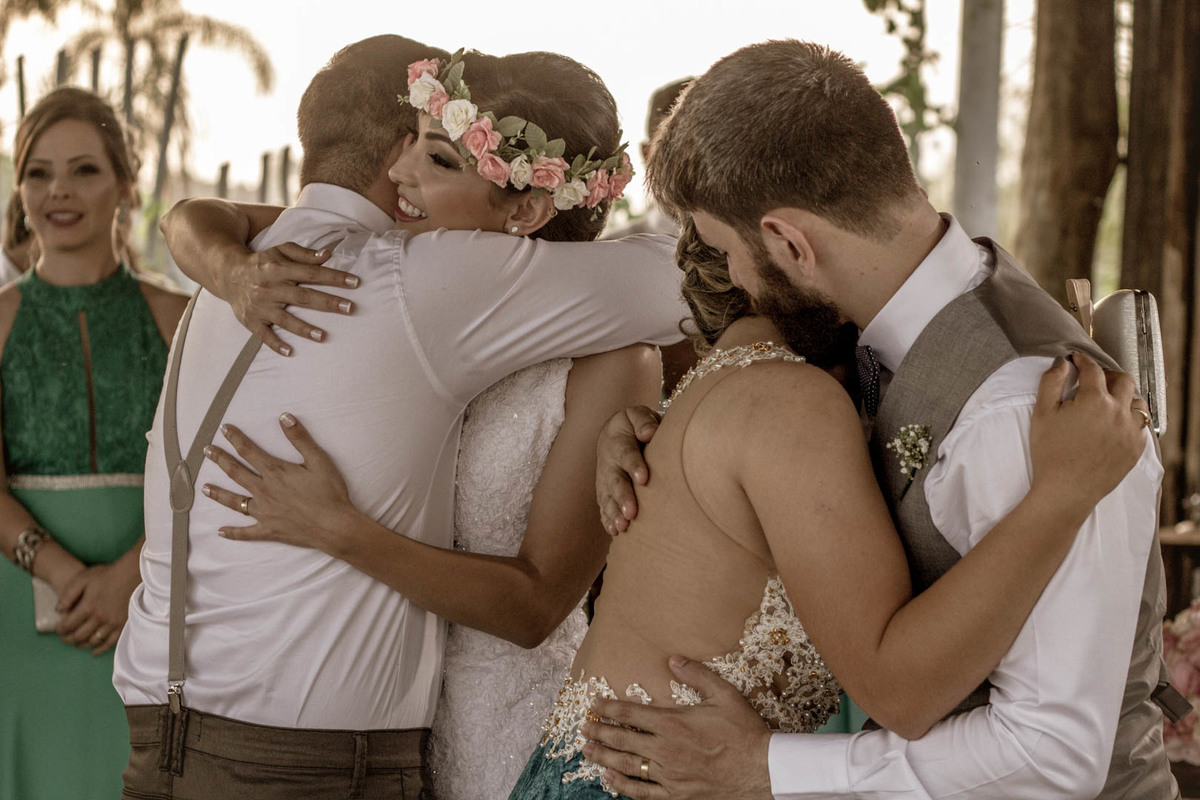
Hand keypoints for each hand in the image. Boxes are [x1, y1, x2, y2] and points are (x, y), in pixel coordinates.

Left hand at [56, 561, 139, 654]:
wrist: (133, 574)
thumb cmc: (108, 574)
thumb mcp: (83, 578)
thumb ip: (68, 594)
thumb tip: (58, 610)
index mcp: (87, 607)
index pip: (68, 625)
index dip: (60, 630)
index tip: (58, 629)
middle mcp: (99, 618)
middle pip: (79, 635)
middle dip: (69, 639)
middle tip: (65, 638)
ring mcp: (112, 623)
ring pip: (93, 641)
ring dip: (82, 644)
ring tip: (77, 644)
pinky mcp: (123, 625)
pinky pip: (110, 643)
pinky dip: (101, 649)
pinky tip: (95, 652)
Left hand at [202, 414, 362, 553]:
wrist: (334, 526)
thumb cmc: (330, 492)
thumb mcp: (319, 460)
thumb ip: (300, 438)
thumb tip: (284, 417)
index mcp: (275, 472)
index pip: (248, 451)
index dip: (235, 438)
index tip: (224, 429)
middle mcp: (264, 491)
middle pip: (236, 472)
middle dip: (220, 460)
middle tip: (207, 451)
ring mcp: (264, 512)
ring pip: (235, 501)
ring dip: (218, 493)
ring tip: (204, 488)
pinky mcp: (269, 530)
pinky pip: (246, 532)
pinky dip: (233, 533)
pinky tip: (221, 531)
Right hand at [219, 243, 357, 355]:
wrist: (228, 274)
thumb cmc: (263, 263)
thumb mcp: (281, 251)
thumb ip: (304, 254)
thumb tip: (328, 255)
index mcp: (278, 269)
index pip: (311, 273)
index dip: (334, 277)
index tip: (355, 283)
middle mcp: (269, 288)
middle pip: (302, 297)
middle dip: (328, 303)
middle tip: (350, 308)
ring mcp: (260, 306)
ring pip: (285, 319)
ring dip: (304, 329)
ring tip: (324, 336)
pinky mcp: (251, 320)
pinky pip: (264, 335)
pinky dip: (276, 344)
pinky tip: (291, 352)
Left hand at [580, 656, 772, 799]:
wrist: (762, 771)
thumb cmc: (744, 733)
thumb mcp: (724, 695)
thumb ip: (697, 675)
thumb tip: (673, 659)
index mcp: (673, 724)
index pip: (631, 714)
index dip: (609, 708)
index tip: (594, 704)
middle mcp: (665, 750)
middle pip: (622, 740)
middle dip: (599, 731)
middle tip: (584, 727)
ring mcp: (669, 775)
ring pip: (626, 766)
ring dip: (603, 756)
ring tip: (587, 750)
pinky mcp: (676, 795)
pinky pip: (642, 793)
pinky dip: (622, 786)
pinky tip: (609, 779)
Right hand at [595, 405, 659, 535]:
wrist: (615, 434)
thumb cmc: (635, 425)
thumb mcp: (638, 415)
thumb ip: (644, 421)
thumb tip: (649, 433)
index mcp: (618, 442)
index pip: (626, 453)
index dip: (634, 465)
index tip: (644, 478)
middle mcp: (608, 463)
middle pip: (615, 481)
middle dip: (622, 497)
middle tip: (631, 512)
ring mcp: (604, 479)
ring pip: (607, 497)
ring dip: (614, 512)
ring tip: (623, 526)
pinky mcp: (604, 491)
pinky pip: (604, 506)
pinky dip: (608, 519)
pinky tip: (615, 531)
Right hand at [1031, 352, 1147, 515]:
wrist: (1066, 491)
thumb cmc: (1050, 453)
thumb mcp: (1042, 414)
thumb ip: (1051, 382)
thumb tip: (1062, 363)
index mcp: (1094, 400)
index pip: (1092, 370)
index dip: (1083, 360)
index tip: (1076, 359)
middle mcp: (1118, 412)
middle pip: (1123, 380)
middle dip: (1108, 375)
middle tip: (1094, 379)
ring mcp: (1131, 431)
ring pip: (1137, 402)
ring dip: (1124, 396)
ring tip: (1109, 402)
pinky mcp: (1136, 448)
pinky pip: (1142, 425)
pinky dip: (1131, 419)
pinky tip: (1116, 424)